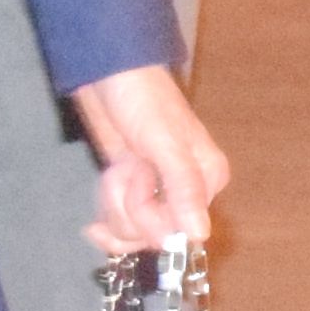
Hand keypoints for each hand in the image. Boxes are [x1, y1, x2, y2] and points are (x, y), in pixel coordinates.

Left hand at [73, 64, 229, 252]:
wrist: (107, 75)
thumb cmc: (143, 98)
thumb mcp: (165, 142)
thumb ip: (183, 188)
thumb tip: (199, 235)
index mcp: (208, 180)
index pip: (180, 229)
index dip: (151, 215)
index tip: (140, 181)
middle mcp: (186, 193)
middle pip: (154, 235)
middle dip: (128, 205)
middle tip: (128, 166)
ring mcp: (155, 194)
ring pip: (132, 231)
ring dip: (113, 200)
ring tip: (117, 166)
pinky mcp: (130, 192)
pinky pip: (118, 224)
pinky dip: (105, 215)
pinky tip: (102, 198)